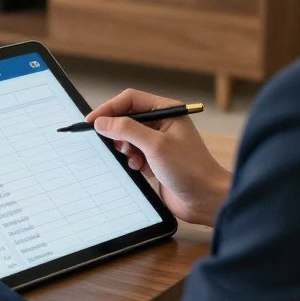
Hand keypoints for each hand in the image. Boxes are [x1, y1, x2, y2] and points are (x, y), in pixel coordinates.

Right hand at [87, 89, 231, 226]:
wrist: (206, 200)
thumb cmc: (190, 169)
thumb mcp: (155, 145)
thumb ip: (127, 129)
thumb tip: (101, 121)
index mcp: (167, 111)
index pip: (130, 100)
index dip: (109, 108)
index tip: (93, 121)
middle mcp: (163, 122)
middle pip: (127, 117)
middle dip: (118, 132)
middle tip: (114, 144)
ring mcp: (158, 141)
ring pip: (127, 136)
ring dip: (126, 148)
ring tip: (135, 159)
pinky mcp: (155, 158)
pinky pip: (133, 152)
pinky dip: (132, 159)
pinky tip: (141, 168)